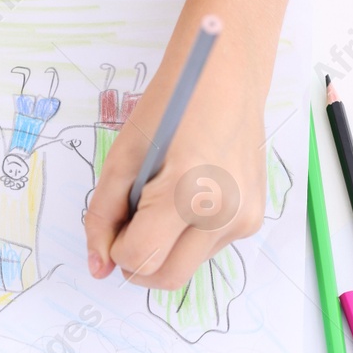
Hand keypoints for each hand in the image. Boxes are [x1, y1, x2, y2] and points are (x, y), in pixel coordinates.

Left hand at [83, 14, 271, 289]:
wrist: (228, 75)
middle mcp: (224, 215)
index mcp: (188, 194)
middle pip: (166, 278)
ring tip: (164, 198)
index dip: (116, 249)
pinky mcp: (253, 220)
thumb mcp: (123, 157)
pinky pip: (206, 250)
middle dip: (139, 261)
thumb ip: (103, 215)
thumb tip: (98, 266)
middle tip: (131, 223)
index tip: (116, 222)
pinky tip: (189, 196)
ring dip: (164, 248)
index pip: (139, 259)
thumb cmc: (173, 106)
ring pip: (186, 267)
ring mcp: (244, 221)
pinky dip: (187, 236)